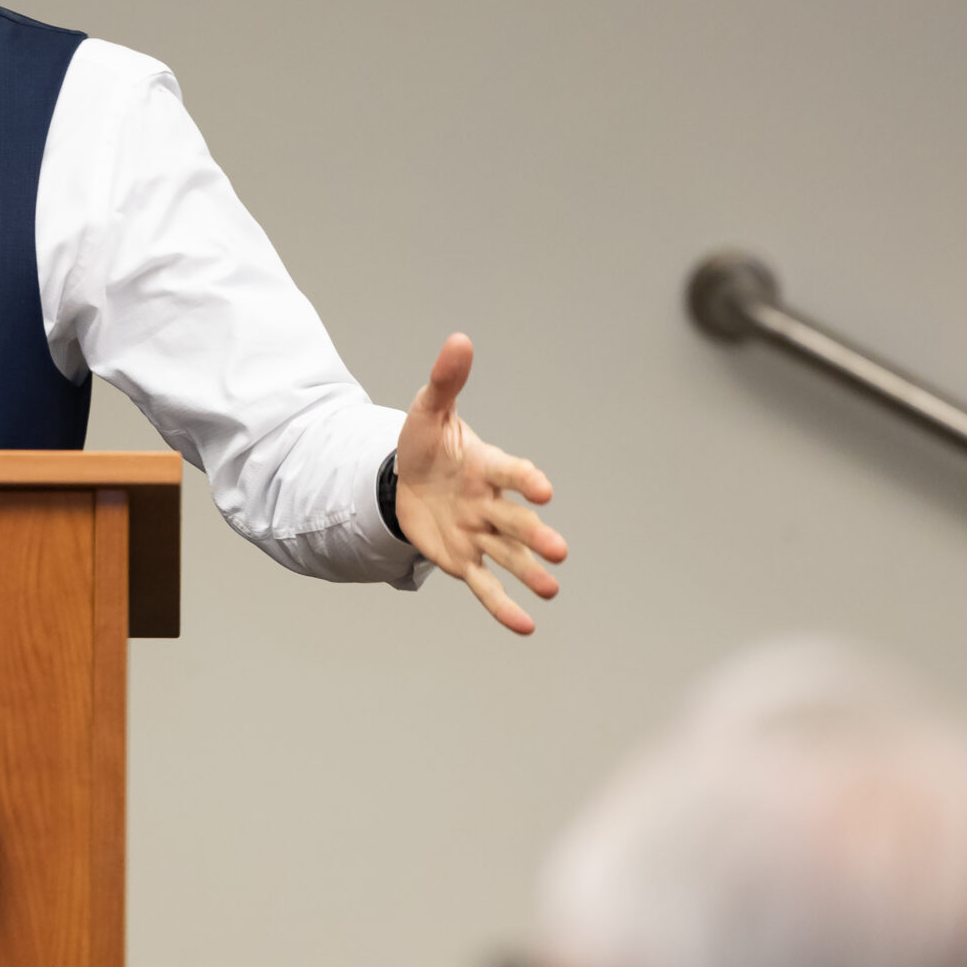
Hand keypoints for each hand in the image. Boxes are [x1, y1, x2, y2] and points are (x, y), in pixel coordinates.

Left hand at [394, 333, 566, 634]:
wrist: (407, 482)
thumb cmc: (426, 445)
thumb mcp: (428, 413)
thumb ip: (446, 381)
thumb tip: (458, 339)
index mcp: (487, 467)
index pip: (511, 473)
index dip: (525, 480)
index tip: (542, 490)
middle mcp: (490, 503)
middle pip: (515, 521)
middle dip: (535, 536)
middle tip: (559, 552)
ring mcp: (479, 533)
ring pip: (507, 555)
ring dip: (528, 572)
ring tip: (550, 589)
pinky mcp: (463, 559)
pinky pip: (484, 585)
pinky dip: (502, 606)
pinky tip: (525, 627)